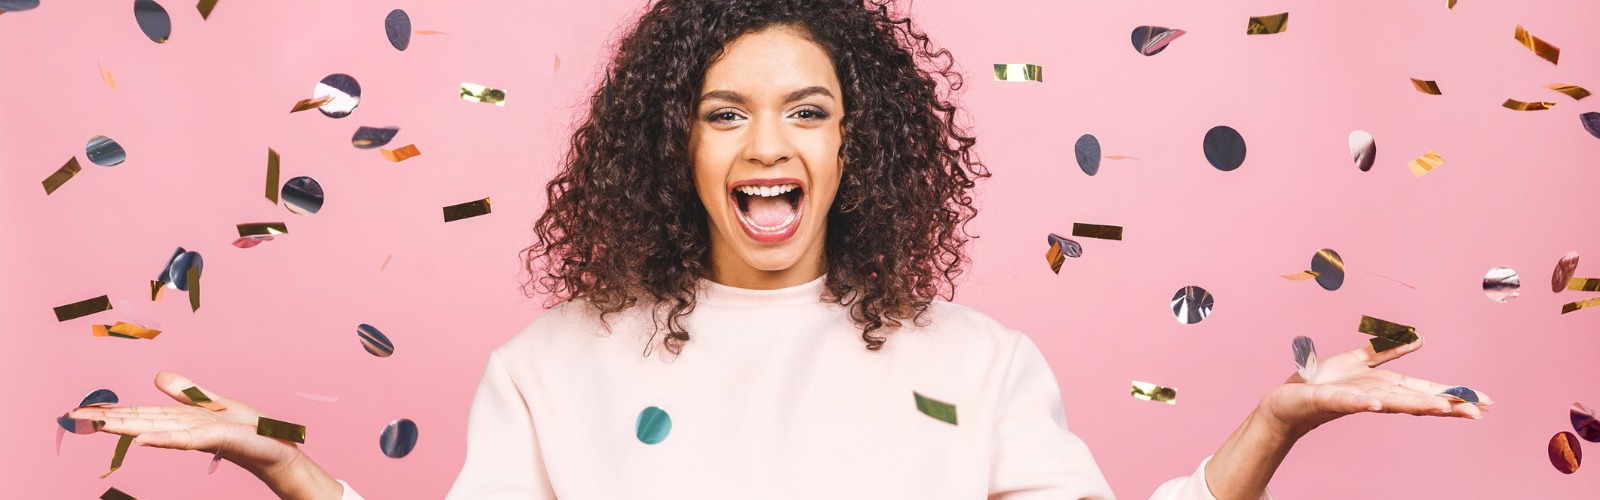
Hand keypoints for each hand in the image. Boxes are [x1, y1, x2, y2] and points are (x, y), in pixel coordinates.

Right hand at [67, 371, 303, 477]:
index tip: (81, 409)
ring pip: (156, 429)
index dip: (112, 411)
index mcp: (181, 418)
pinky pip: (187, 438)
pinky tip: (143, 440)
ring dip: (126, 427)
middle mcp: (184, 428)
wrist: (276, 445)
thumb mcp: (214, 403)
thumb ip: (186, 392)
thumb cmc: (247, 428)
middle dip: (107, 419)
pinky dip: (164, 439)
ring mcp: (199, 435)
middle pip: (141, 422)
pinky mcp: (217, 439)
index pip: (141, 413)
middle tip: (71, 416)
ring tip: (96, 424)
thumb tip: (156, 377)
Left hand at [1257, 336, 1490, 436]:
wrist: (1289, 398)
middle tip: (1478, 413)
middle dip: (1446, 406)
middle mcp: (1374, 396)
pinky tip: (1377, 404)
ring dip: (1416, 405)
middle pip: (1416, 401)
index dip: (1453, 395)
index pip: (1425, 391)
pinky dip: (1363, 403)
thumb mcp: (1360, 360)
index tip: (1483, 401)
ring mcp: (1353, 400)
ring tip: (1442, 408)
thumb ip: (1389, 350)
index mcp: (1384, 386)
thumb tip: (1421, 340)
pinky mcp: (1327, 401)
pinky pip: (1347, 401)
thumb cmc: (1324, 382)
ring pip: (1390, 403)